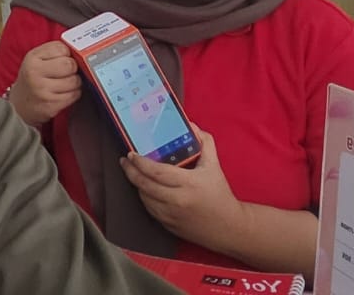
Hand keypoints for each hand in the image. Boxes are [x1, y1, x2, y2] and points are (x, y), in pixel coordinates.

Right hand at [7, 40, 81, 126]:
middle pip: (69, 65)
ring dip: (75, 82)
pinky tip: (65, 92)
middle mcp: (35, 75)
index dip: (66, 54)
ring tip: (66, 82)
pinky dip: (74, 93)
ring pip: (74, 81)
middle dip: (73, 68)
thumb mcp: (36, 58)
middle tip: (68, 71)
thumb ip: (54, 50)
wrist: (20, 102)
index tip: (62, 58)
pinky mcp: (51, 105)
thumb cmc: (33, 76)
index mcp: (32, 59)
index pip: (62, 49)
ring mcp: (42, 92)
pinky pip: (74, 95)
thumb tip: (78, 51)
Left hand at [118, 125, 246, 252]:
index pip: (157, 172)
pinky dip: (144, 197)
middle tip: (125, 161)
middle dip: (130, 171)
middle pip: (145, 185)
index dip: (140, 162)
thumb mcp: (214, 165)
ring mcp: (171, 215)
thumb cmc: (220, 194)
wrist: (228, 227)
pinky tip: (144, 188)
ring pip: (144, 198)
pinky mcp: (168, 226)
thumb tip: (191, 126)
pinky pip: (149, 209)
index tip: (131, 154)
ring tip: (133, 172)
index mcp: (188, 184)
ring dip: (136, 184)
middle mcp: (177, 200)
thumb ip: (204, 143)